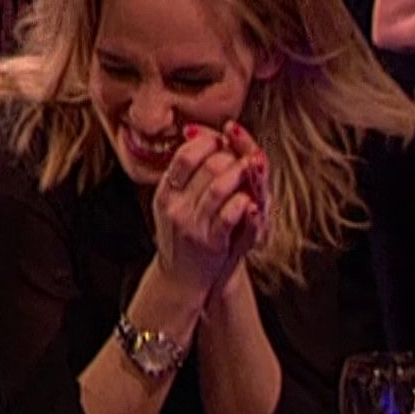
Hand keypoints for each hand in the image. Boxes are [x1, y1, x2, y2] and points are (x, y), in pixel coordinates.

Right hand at [152, 121, 266, 296]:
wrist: (180, 278)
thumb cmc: (181, 236)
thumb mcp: (173, 203)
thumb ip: (182, 174)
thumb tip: (195, 135)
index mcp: (165, 193)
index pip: (185, 155)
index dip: (209, 143)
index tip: (223, 142)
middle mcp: (174, 207)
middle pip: (207, 166)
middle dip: (230, 158)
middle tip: (241, 159)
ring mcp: (191, 224)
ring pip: (219, 186)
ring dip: (239, 176)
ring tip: (249, 174)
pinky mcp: (209, 241)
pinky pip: (229, 215)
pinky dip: (242, 204)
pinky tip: (248, 202)